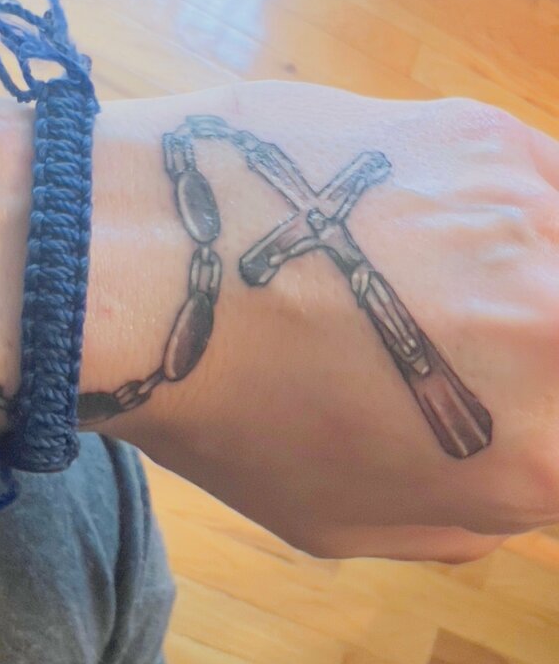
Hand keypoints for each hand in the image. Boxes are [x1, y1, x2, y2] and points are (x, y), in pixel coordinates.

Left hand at [127, 83, 558, 559]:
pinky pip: (550, 191)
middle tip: (494, 348)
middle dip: (540, 366)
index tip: (520, 412)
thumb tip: (523, 483)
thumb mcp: (344, 523)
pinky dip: (523, 221)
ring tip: (453, 297)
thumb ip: (469, 516)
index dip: (550, 435)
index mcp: (537, 458)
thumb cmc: (229, 417)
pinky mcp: (494, 141)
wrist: (145, 269)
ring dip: (531, 286)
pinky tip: (455, 233)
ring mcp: (536, 225)